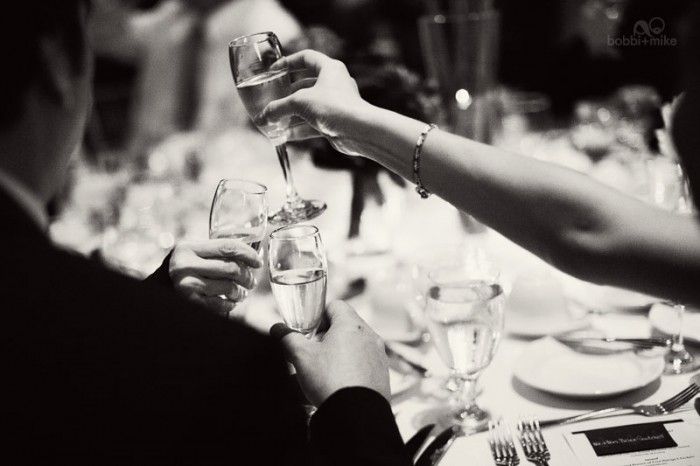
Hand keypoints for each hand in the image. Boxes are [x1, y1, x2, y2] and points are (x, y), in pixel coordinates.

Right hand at [169, 239, 261, 314]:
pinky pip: (219, 304)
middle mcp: (185, 265)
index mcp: (189, 248)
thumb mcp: (198, 253)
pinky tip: (231, 302)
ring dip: (240, 292)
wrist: (165, 285)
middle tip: (251, 281)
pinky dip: (230, 304)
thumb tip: (252, 259)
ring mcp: (186, 284)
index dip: (248, 254)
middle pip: (230, 268)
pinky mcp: (189, 301)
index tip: (258, 262)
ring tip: (242, 293)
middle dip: (247, 276)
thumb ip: (219, 251)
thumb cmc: (190, 266)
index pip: (227, 247)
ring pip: (227, 287)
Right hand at [263, 50, 370, 155]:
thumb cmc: (333, 107)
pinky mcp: (336, 122)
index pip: (306, 58)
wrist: (359, 131)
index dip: (289, 62)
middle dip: (288, 94)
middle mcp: (334, 84)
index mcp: (330, 68)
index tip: (274, 70)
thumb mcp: (300, 103)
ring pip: (309, 106)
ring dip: (292, 114)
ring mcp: (336, 104)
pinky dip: (299, 128)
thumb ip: (279, 107)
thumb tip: (263, 116)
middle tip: (273, 98)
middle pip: (306, 85)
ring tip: (275, 120)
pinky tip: (285, 135)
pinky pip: (314, 123)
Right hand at [270, 300, 390, 406]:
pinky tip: (334, 384)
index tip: (308, 330)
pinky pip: (362, 365)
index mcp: (351, 325)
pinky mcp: (381, 374)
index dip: (318, 315)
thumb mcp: (302, 357)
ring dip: (335, 355)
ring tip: (319, 373)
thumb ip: (288, 338)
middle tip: (311, 353)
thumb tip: (278, 329)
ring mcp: (378, 356)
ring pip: (352, 348)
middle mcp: (369, 337)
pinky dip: (348, 370)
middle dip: (325, 338)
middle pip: (344, 327)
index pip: (335, 305)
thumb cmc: (331, 381)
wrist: (355, 415)